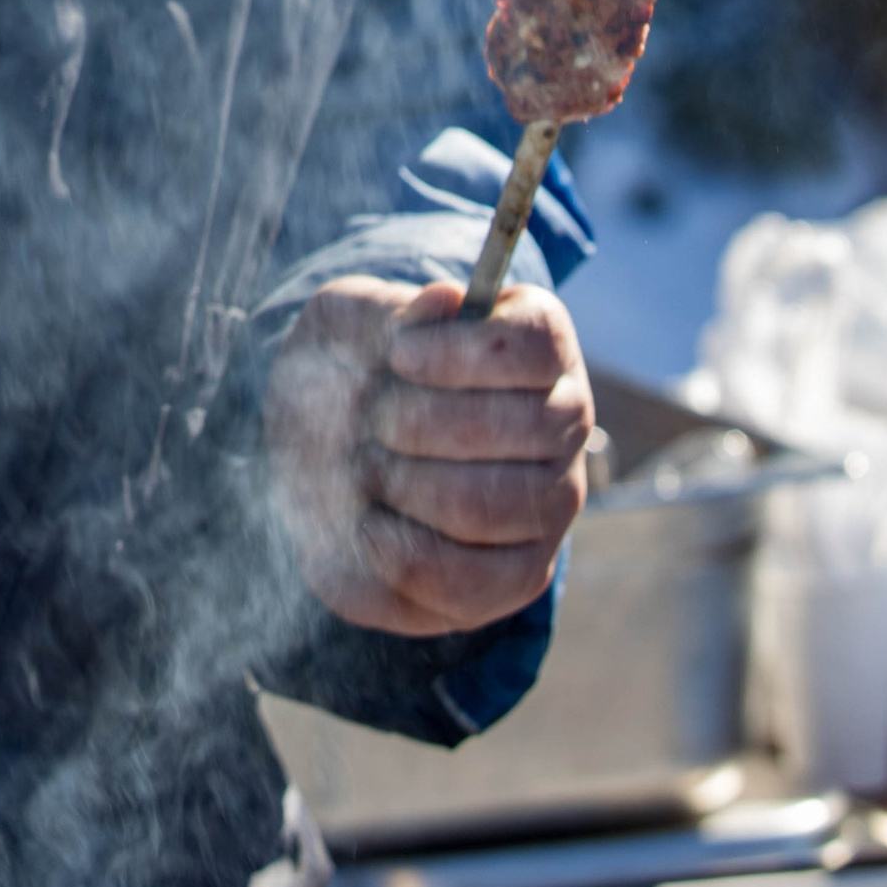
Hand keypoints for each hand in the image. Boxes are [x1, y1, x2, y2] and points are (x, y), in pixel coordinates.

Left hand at [265, 273, 592, 636]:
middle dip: (420, 424)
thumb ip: (388, 309)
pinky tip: (372, 528)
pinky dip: (409, 558)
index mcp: (537, 344)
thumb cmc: (348, 369)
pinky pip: (480, 585)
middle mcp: (564, 421)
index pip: (536, 344)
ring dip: (407, 486)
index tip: (399, 356)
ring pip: (494, 507)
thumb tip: (448, 301)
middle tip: (373, 419)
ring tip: (368, 468)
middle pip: (524, 427)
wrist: (322, 451)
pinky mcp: (521, 575)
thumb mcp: (347, 320)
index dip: (462, 352)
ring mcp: (552, 504)